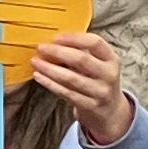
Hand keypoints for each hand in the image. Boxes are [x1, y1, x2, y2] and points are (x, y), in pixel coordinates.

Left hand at [32, 30, 133, 148]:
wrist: (110, 111)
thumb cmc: (98, 81)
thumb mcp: (99, 64)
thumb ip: (82, 52)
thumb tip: (53, 43)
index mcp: (111, 59)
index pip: (95, 42)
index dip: (74, 38)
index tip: (56, 38)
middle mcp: (108, 75)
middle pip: (81, 59)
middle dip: (57, 52)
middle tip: (41, 48)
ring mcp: (100, 92)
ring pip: (70, 78)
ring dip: (49, 69)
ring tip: (35, 62)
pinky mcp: (89, 106)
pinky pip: (66, 93)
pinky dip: (50, 83)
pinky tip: (39, 76)